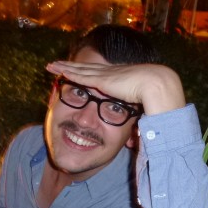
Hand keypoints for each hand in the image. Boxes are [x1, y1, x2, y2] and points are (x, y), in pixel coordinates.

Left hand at [46, 61, 185, 114]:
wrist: (156, 85)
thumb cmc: (154, 99)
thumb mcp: (141, 113)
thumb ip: (133, 126)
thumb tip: (135, 144)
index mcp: (118, 79)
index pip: (97, 75)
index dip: (86, 72)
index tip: (77, 71)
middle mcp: (109, 74)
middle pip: (85, 68)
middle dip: (70, 65)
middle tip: (56, 63)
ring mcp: (104, 75)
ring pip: (78, 69)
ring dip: (64, 67)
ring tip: (51, 65)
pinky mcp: (100, 79)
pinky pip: (79, 75)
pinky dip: (67, 71)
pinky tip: (57, 70)